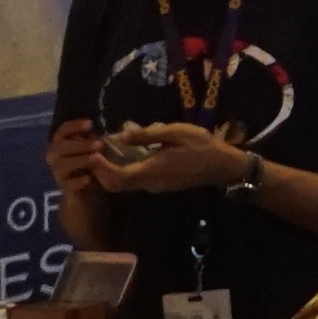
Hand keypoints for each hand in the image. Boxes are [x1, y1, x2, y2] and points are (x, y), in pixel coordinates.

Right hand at [45, 118, 105, 193]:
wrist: (83, 192)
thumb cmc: (88, 165)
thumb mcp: (91, 150)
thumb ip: (94, 140)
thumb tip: (108, 131)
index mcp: (60, 144)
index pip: (62, 131)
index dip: (74, 126)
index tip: (90, 124)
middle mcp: (54, 157)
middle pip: (61, 147)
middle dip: (80, 145)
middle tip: (99, 144)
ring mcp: (58, 173)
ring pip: (63, 165)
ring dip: (80, 160)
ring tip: (96, 158)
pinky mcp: (64, 187)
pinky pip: (69, 183)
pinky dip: (78, 181)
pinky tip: (89, 178)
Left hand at [94, 122, 248, 195]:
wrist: (223, 165)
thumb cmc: (202, 145)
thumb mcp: (176, 132)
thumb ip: (148, 135)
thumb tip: (122, 136)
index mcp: (152, 170)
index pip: (116, 176)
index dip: (100, 166)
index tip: (93, 150)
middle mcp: (150, 183)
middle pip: (115, 185)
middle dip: (100, 171)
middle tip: (94, 150)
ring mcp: (155, 186)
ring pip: (123, 184)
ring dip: (110, 171)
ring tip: (106, 150)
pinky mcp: (160, 185)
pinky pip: (133, 181)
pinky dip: (122, 171)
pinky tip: (124, 154)